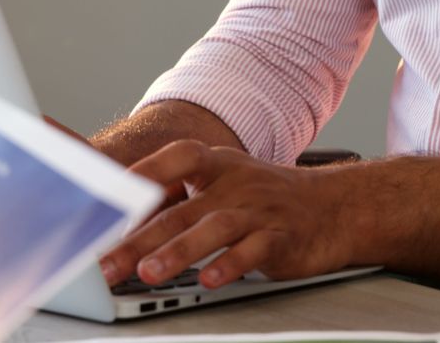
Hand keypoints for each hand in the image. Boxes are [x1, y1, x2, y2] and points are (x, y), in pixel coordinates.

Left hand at [99, 140, 353, 288]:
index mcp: (216, 164)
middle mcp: (235, 183)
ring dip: (178, 251)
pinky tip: (209, 280)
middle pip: (181, 208)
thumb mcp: (222, 184)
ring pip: (214, 228)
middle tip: (106, 261)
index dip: (142, 173)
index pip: (175, 159)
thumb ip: (178, 200)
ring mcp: (258, 210)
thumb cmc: (263, 199)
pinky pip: (253, 251)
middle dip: (139, 237)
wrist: (334, 207)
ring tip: (148, 273)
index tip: (105, 195)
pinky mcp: (281, 238)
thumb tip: (120, 224)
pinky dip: (230, 265)